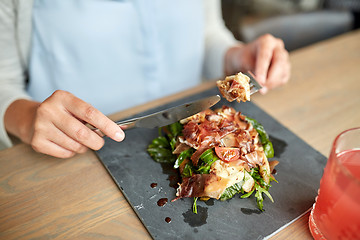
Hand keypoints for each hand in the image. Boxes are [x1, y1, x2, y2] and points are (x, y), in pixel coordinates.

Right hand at [4, 90, 124, 157]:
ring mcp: (41, 126)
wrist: (31, 119)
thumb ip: (94, 118)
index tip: (119, 135)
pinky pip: (65, 153)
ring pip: (75, 145)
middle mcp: (49, 110)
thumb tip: (118, 131)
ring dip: (84, 147)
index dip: (107, 125)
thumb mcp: (75, 108)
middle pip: (82, 133)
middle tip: (100, 143)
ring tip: (80, 141)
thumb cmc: (62, 114)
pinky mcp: (37, 141)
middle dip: (97, 142)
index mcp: (63, 97)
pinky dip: (72, 151)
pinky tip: (67, 143)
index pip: (90, 113)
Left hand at [225, 34, 290, 93]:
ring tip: (261, 88)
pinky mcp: (285, 67)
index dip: (262, 70)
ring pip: (283, 71)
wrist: (246, 58)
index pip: (265, 55)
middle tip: (262, 89)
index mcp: (266, 41)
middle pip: (279, 62)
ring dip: (272, 83)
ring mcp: (284, 57)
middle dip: (270, 78)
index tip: (260, 82)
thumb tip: (259, 85)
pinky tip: (265, 85)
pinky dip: (275, 85)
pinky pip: (283, 78)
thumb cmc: (244, 58)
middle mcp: (277, 47)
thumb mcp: (243, 63)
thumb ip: (251, 72)